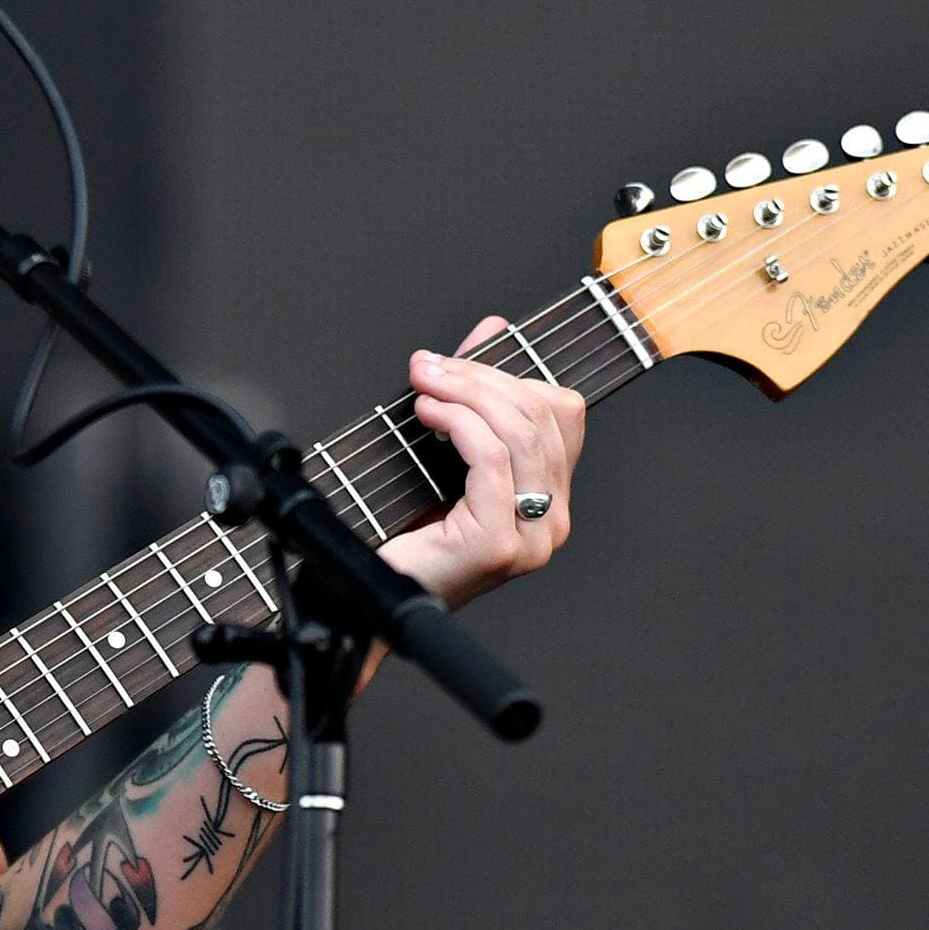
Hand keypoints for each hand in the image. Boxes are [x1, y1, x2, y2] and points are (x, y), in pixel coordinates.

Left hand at [374, 315, 584, 605]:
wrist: (367, 598)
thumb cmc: (403, 532)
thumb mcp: (443, 449)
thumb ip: (472, 395)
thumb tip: (494, 331)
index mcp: (549, 497)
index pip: (561, 412)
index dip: (509, 373)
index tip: (454, 359)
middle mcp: (552, 519)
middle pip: (541, 415)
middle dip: (480, 376)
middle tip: (428, 364)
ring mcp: (532, 536)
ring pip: (519, 431)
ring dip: (465, 392)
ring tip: (423, 383)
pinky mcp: (499, 543)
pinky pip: (491, 459)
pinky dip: (457, 423)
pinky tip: (426, 412)